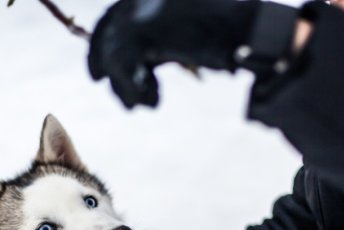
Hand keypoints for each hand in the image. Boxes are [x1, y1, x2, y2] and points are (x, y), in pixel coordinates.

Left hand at [88, 0, 259, 107]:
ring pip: (115, 56)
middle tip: (120, 97)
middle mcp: (141, 0)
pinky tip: (153, 101)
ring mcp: (142, 13)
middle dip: (108, 69)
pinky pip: (125, 66)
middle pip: (109, 38)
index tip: (97, 75)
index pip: (110, 17)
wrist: (246, 30)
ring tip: (141, 104)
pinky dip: (135, 90)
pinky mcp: (147, 31)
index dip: (96, 46)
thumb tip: (131, 63)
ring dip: (125, 87)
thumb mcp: (179, 33)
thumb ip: (154, 40)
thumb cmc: (222, 33)